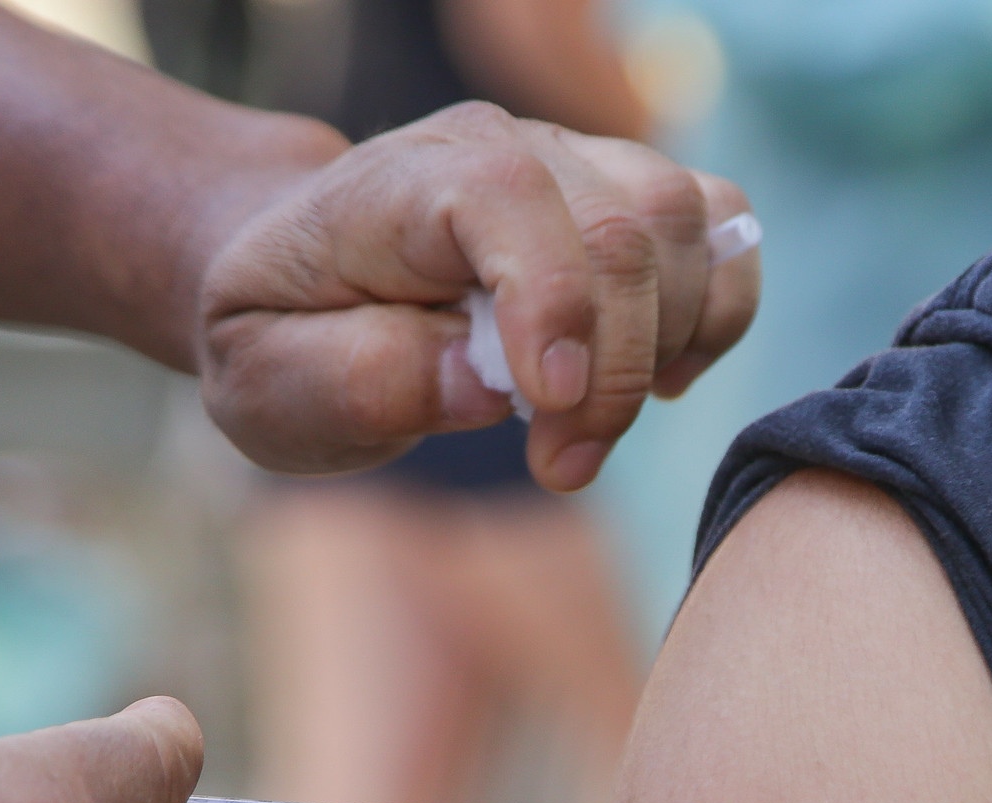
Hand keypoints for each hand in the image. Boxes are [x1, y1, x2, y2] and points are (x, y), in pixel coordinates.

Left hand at [195, 102, 758, 491]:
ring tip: (589, 434)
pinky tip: (661, 381)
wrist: (307, 285)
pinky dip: (717, 313)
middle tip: (561, 468)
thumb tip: (479, 387)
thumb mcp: (270, 383)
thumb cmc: (284, 336)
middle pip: (620, 225)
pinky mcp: (625, 198)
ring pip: (685, 226)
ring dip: (666, 350)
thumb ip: (358, 378)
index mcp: (401, 181)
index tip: (546, 417)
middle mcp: (502, 145)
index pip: (508, 199)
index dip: (552, 305)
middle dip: (613, 371)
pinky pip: (721, 231)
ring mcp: (575, 162)